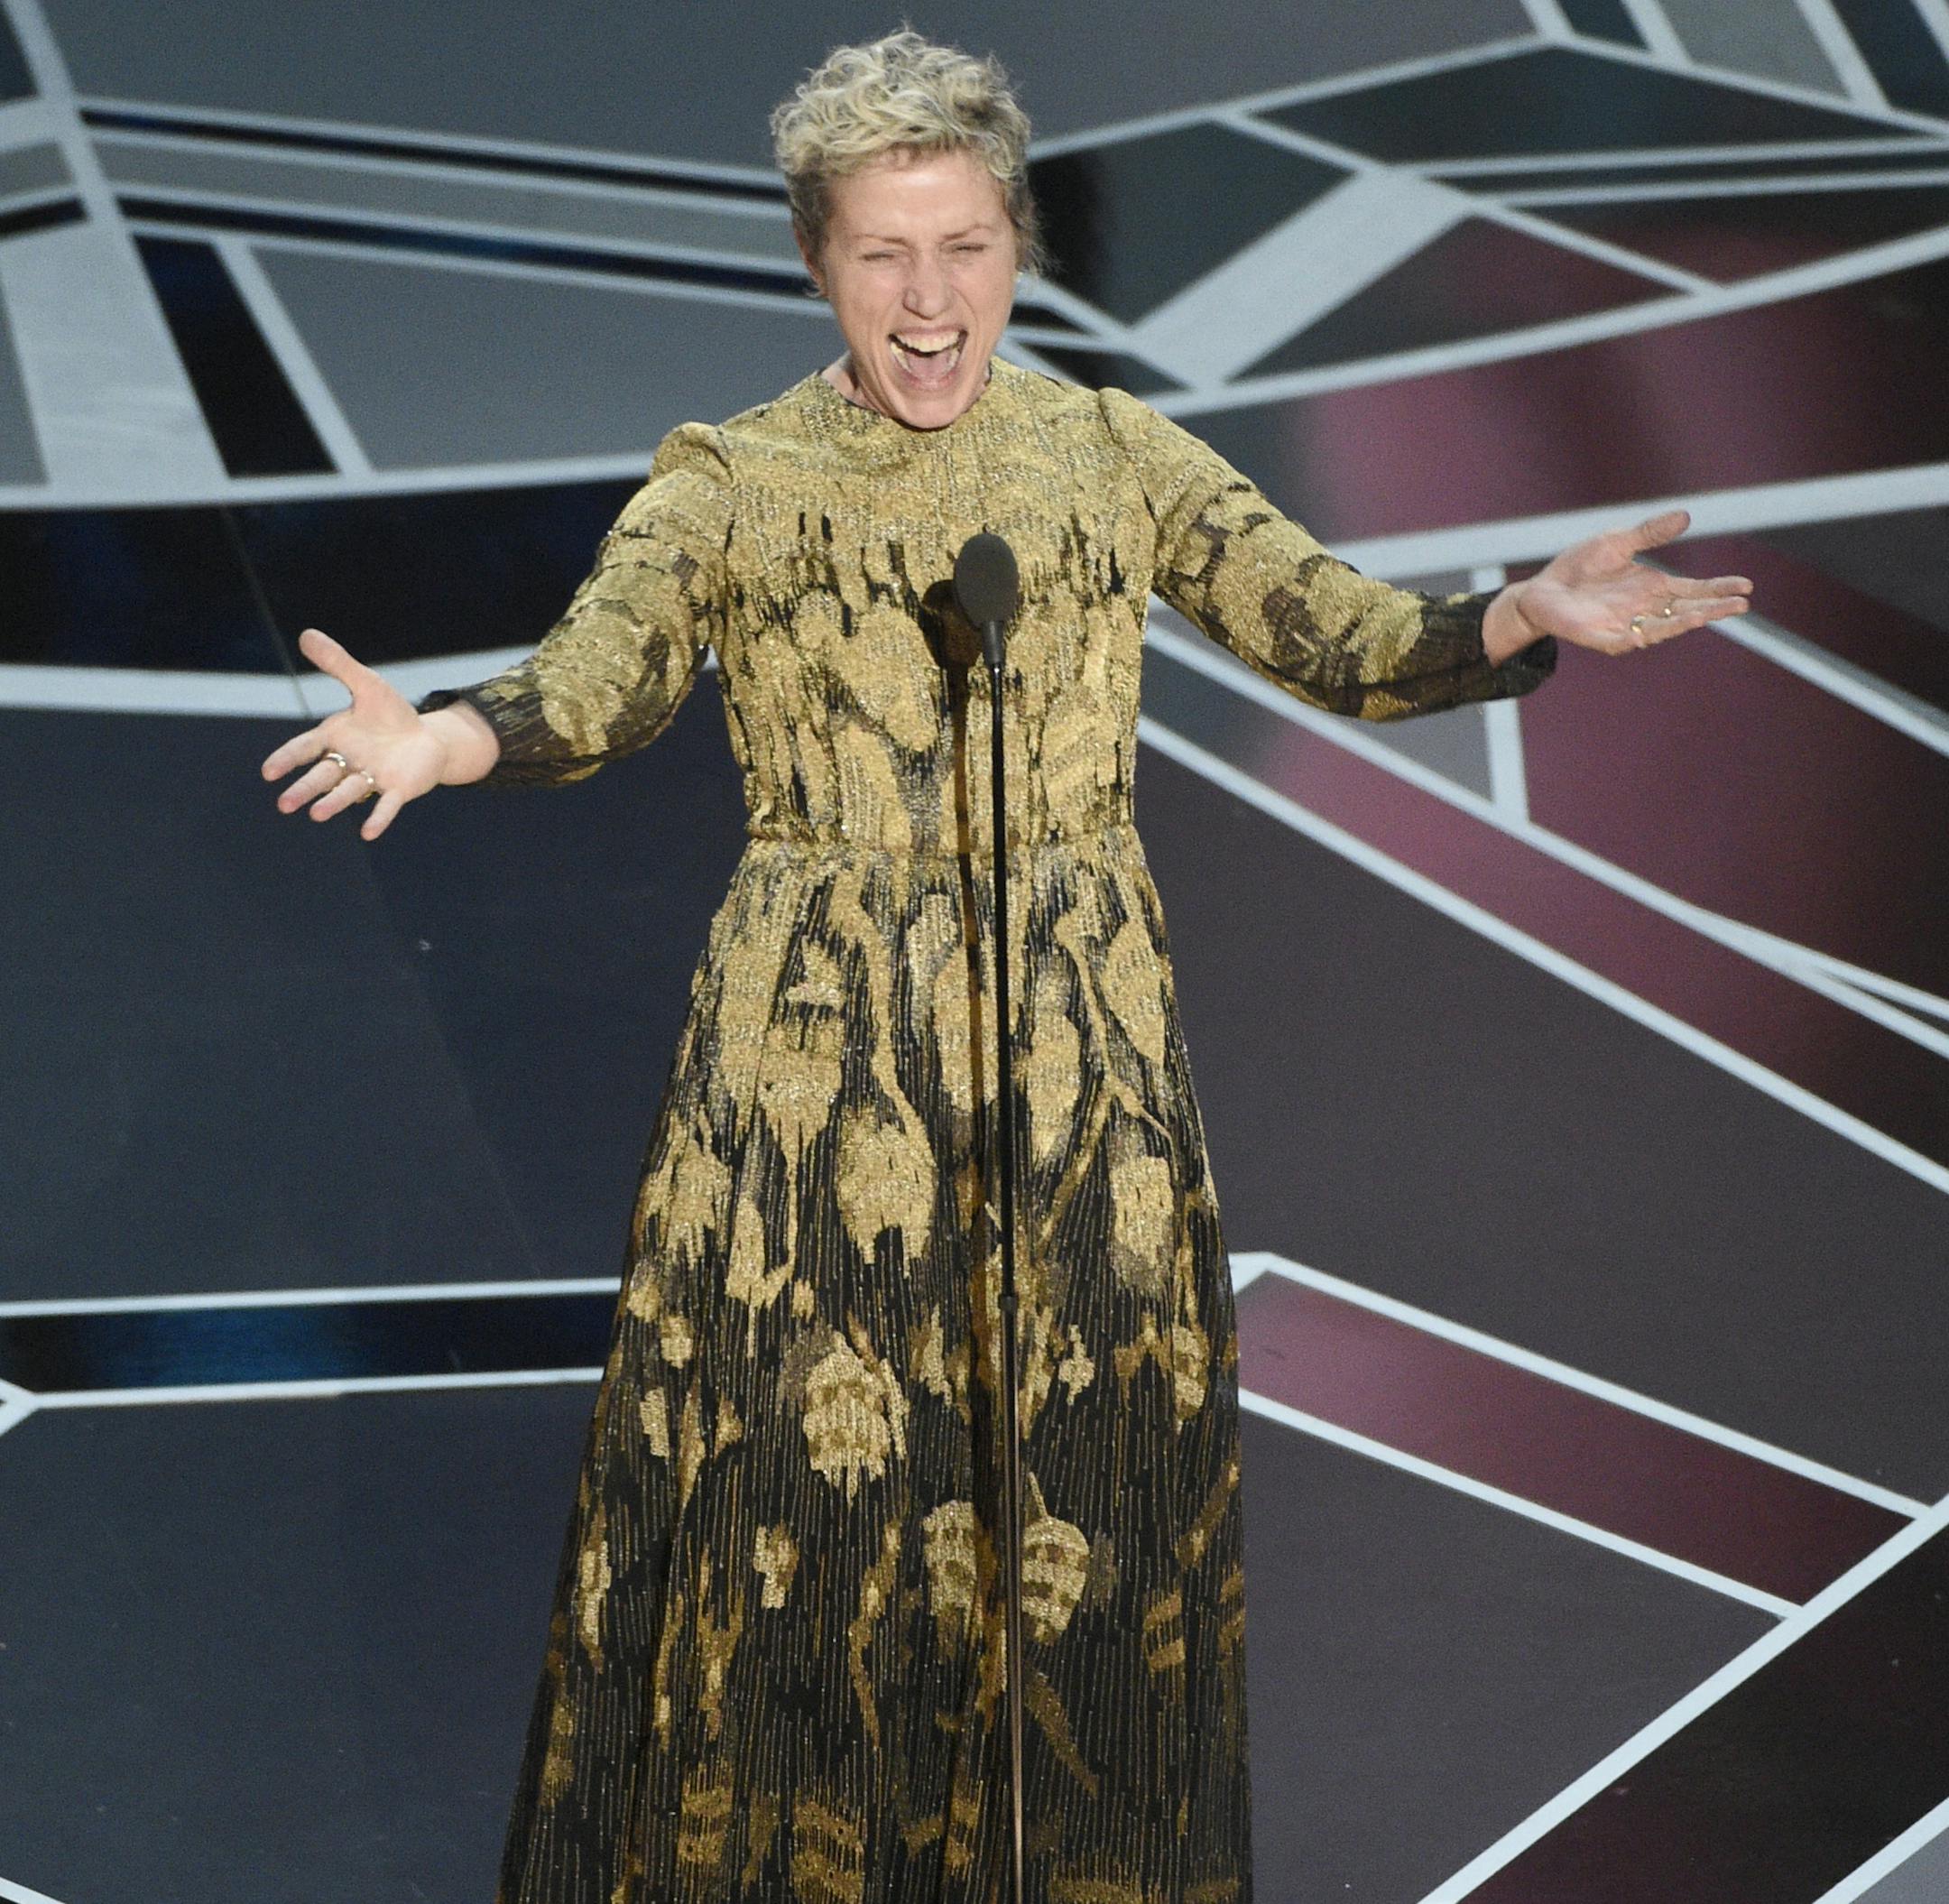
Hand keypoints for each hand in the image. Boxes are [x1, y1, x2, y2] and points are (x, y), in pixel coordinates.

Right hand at [260, 628, 449, 839]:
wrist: (427, 739)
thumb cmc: (391, 715)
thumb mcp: (367, 684)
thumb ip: (338, 664)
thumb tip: (306, 634)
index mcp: (336, 738)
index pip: (306, 748)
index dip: (287, 759)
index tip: (268, 772)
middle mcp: (349, 762)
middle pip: (323, 775)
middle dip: (305, 788)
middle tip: (285, 804)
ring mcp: (373, 778)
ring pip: (350, 791)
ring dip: (333, 802)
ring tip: (316, 814)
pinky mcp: (397, 789)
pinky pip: (386, 806)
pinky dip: (378, 818)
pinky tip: (368, 834)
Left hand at [1486, 510, 1752, 660]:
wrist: (1542, 590)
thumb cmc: (1579, 568)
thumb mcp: (1617, 543)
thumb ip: (1649, 533)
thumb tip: (1686, 517)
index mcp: (1653, 587)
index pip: (1694, 590)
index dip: (1718, 588)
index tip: (1746, 585)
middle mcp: (1645, 609)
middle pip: (1687, 611)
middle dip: (1714, 608)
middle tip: (1742, 604)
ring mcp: (1628, 625)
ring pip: (1665, 627)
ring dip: (1687, 622)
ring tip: (1709, 614)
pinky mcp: (1605, 638)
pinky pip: (1631, 639)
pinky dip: (1648, 635)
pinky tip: (1664, 631)